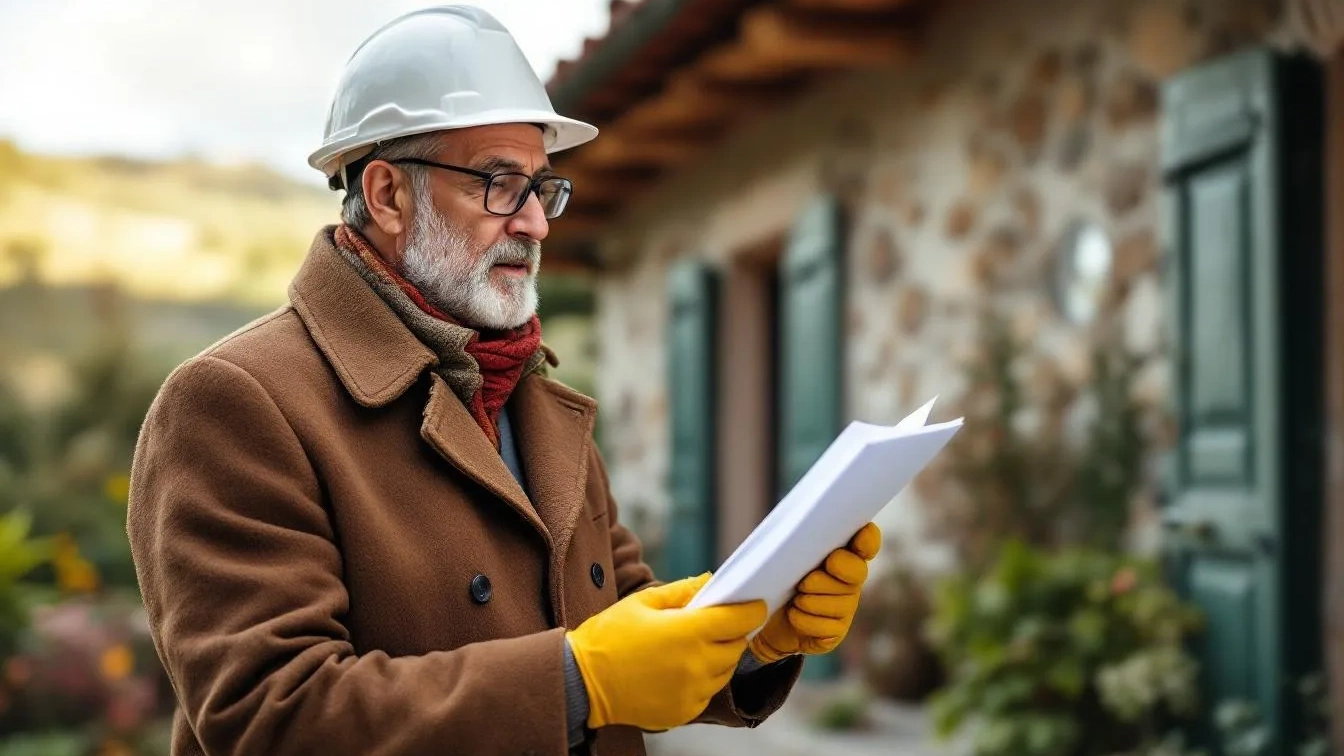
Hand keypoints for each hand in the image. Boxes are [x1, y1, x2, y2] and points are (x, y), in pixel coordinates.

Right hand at [567, 573, 766, 730]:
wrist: (582, 682)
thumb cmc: (608, 637)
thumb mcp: (642, 603)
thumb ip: (681, 591)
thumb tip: (708, 581)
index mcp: (688, 632)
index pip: (739, 620)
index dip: (751, 610)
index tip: (754, 605)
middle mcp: (696, 664)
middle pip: (736, 645)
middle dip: (730, 632)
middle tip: (712, 624)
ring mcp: (692, 691)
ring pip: (725, 670)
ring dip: (718, 657)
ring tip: (691, 648)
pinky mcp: (685, 711)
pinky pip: (708, 691)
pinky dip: (702, 679)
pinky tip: (679, 670)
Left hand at [748, 522, 880, 662]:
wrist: (762, 618)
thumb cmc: (775, 579)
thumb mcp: (781, 558)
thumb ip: (795, 546)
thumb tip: (800, 544)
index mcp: (841, 554)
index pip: (866, 543)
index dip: (868, 539)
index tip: (860, 536)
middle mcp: (850, 580)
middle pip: (857, 572)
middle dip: (830, 576)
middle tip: (804, 582)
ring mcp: (846, 606)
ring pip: (840, 602)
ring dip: (811, 600)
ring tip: (795, 598)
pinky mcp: (836, 632)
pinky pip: (827, 626)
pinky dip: (804, 620)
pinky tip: (793, 615)